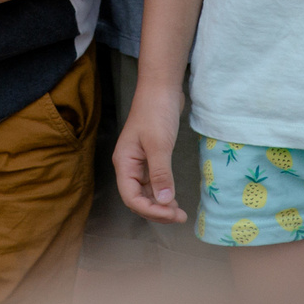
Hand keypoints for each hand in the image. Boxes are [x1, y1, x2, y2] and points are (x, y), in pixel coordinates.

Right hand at [114, 76, 189, 222]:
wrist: (161, 87)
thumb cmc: (156, 112)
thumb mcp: (159, 144)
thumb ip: (160, 174)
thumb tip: (164, 203)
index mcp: (124, 163)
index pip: (131, 197)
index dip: (150, 210)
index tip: (171, 214)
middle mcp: (128, 165)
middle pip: (137, 198)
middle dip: (156, 211)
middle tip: (179, 217)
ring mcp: (139, 161)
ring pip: (146, 192)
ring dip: (160, 204)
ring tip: (179, 212)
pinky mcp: (150, 157)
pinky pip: (153, 182)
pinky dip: (163, 192)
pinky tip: (174, 197)